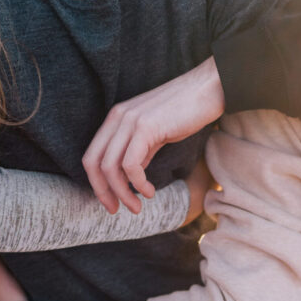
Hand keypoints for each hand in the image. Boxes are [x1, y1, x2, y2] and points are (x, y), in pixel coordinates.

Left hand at [82, 57, 224, 213]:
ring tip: (137, 206)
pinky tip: (149, 191)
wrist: (207, 90)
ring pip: (110, 167)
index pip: (92, 156)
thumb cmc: (185, 111)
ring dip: (122, 193)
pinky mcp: (146, 127)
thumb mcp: (155, 133)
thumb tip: (130, 176)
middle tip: (115, 210)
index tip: (110, 201)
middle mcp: (117, 117)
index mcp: (116, 118)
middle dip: (103, 192)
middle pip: (93, 163)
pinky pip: (131, 164)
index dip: (97, 183)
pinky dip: (137, 184)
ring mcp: (129, 121)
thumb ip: (139, 152)